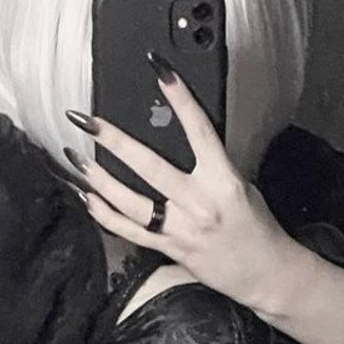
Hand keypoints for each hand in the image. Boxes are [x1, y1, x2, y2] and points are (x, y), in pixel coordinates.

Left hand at [62, 53, 300, 310]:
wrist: (266, 273)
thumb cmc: (256, 227)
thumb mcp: (241, 185)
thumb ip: (211, 164)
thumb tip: (180, 138)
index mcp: (223, 181)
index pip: (199, 131)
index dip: (180, 98)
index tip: (160, 70)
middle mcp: (199, 204)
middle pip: (150, 167)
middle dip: (115, 141)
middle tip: (89, 120)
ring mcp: (181, 229)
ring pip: (131, 203)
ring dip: (100, 179)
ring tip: (78, 159)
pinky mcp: (171, 249)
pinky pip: (131, 232)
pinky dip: (106, 215)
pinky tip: (88, 198)